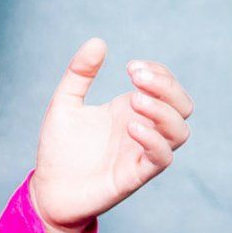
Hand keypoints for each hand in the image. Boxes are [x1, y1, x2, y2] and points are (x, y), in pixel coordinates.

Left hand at [32, 39, 193, 232]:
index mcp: (130, 109)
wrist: (48, 191)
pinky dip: (154, 140)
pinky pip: (162, 157)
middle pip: (183, 105)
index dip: (159, 72)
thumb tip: (98, 42)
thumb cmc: (58, 149)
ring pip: (180, 131)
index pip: (166, 85)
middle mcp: (143, 129)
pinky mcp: (136, 175)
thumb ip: (79, 74)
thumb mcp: (64, 103)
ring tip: (135, 101)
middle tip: (136, 78)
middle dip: (167, 87)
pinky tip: (131, 127)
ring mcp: (142, 152)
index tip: (131, 67)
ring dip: (164, 111)